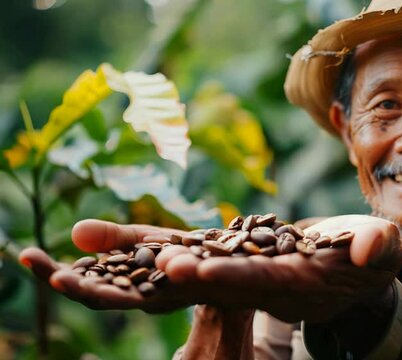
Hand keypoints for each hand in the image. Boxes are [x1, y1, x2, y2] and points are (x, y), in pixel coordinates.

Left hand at [20, 215, 401, 320]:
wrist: (345, 266)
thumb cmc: (370, 257)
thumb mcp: (380, 251)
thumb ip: (376, 248)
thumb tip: (369, 249)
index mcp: (295, 283)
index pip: (258, 282)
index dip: (229, 275)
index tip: (194, 269)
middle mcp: (256, 285)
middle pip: (209, 285)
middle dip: (174, 277)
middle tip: (145, 264)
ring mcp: (234, 272)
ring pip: (182, 268)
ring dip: (138, 260)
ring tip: (91, 242)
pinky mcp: (222, 257)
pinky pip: (178, 249)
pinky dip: (141, 243)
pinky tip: (98, 235)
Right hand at [20, 220, 196, 312]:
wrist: (231, 259)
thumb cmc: (182, 252)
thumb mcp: (141, 240)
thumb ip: (111, 239)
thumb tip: (75, 232)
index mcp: (124, 286)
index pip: (83, 284)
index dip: (53, 273)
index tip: (25, 255)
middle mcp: (144, 296)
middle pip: (103, 298)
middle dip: (77, 287)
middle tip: (53, 276)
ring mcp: (172, 294)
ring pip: (140, 297)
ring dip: (111, 291)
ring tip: (82, 278)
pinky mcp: (201, 283)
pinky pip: (189, 278)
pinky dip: (179, 268)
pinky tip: (167, 258)